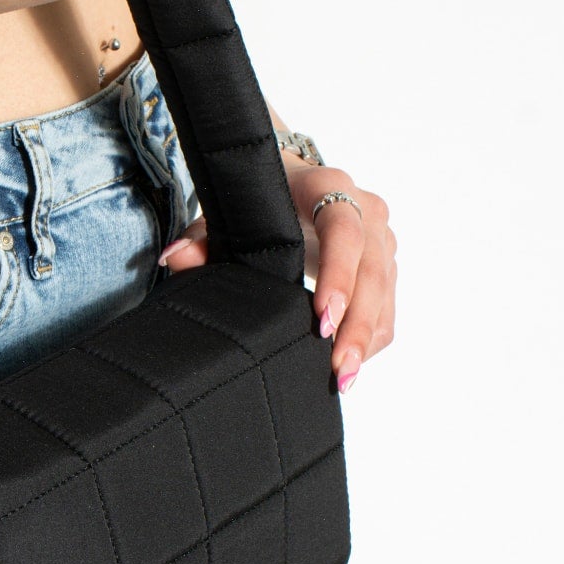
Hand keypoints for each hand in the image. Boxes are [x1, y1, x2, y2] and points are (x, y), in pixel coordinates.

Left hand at [157, 160, 397, 394]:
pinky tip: (350, 365)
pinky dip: (372, 337)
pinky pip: (388, 305)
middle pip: (372, 268)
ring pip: (384, 292)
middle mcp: (364, 206)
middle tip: (338, 369)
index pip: (342, 228)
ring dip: (368, 338)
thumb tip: (175, 258)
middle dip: (358, 323)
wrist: (295, 183)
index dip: (337, 274)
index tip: (322, 320)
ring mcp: (382, 235)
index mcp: (325, 185)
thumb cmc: (258, 201)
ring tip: (344, 379)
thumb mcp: (229, 212)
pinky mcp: (387, 261)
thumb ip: (201, 236)